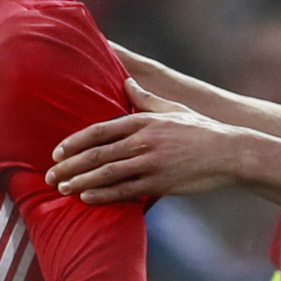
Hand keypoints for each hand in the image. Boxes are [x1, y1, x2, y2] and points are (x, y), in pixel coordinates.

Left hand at [50, 82, 241, 202]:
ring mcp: (151, 164)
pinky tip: (87, 198)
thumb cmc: (201, 130)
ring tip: (62, 189)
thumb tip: (127, 81)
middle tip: (50, 175)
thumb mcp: (173, 108)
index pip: (99, 130)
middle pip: (97, 154)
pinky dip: (104, 195)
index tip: (56, 151)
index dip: (74, 141)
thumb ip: (146, 98)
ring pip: (107, 173)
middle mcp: (143, 141)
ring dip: (81, 182)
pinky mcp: (160, 183)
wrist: (230, 153)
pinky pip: (125, 191)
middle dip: (70, 165)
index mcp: (143, 122)